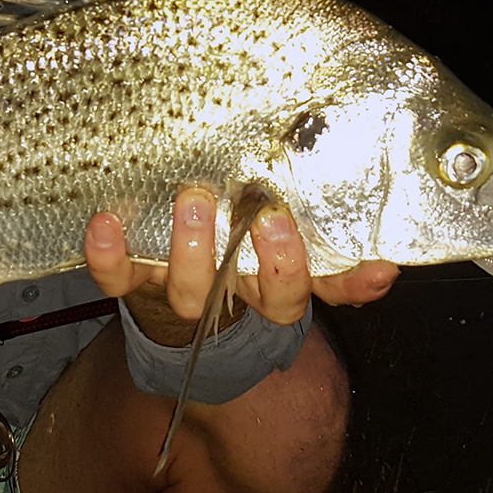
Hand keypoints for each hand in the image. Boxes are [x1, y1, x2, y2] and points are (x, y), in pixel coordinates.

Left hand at [84, 188, 398, 343]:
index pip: (297, 290)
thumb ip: (340, 258)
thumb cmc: (244, 252)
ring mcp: (178, 290)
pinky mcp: (133, 282)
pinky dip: (108, 254)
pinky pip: (117, 277)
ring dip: (191, 247)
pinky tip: (104, 223)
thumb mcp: (295, 252)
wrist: (175, 293)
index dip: (305, 270)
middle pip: (245, 291)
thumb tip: (388, 262)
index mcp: (271, 287)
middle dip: (256, 259)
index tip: (313, 236)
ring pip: (186, 288)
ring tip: (194, 198)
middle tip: (259, 213)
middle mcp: (228, 294)